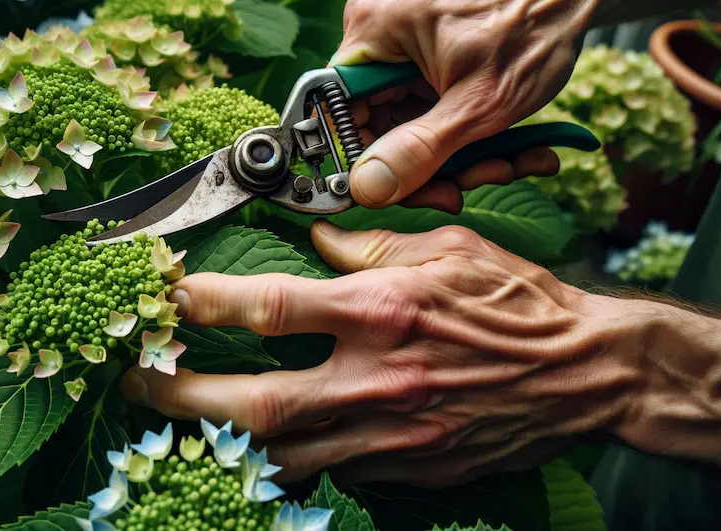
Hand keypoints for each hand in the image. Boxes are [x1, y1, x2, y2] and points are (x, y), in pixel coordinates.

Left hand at [121, 220, 640, 486]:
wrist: (583, 375)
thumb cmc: (518, 303)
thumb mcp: (447, 248)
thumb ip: (371, 245)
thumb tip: (315, 245)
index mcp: (380, 309)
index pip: (265, 306)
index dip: (198, 300)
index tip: (162, 296)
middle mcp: (374, 377)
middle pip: (247, 403)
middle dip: (176, 395)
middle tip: (136, 384)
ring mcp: (389, 434)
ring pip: (276, 457)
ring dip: (217, 443)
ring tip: (178, 427)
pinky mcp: (406, 469)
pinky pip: (328, 474)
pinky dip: (286, 464)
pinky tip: (260, 453)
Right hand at [330, 0, 614, 211]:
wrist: (572, 4)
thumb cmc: (531, 33)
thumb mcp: (476, 106)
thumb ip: (418, 151)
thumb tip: (364, 189)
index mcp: (373, 32)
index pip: (338, 113)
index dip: (362, 161)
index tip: (395, 192)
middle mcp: (378, 41)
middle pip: (374, 130)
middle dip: (423, 169)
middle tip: (461, 190)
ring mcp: (401, 59)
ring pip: (405, 135)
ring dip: (453, 163)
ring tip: (504, 166)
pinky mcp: (424, 74)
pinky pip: (428, 124)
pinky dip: (464, 146)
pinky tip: (506, 154)